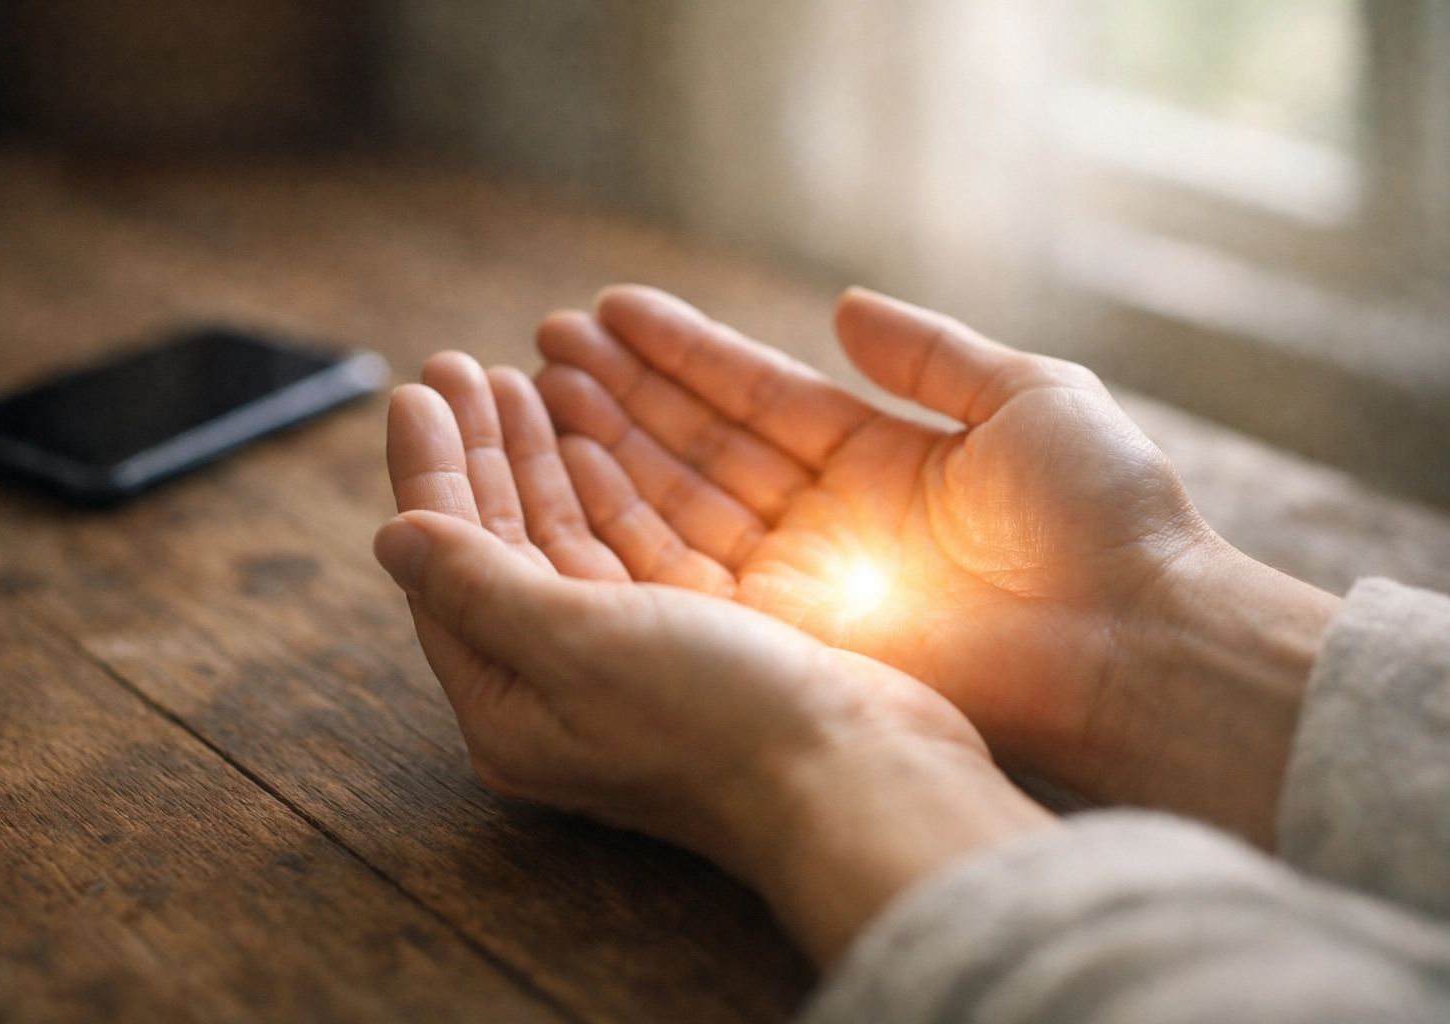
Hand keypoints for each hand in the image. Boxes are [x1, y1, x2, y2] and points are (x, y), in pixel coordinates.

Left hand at [374, 353, 1053, 964]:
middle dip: (478, 453)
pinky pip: (619, 548)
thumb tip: (394, 537)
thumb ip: (478, 586)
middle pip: (496, 547)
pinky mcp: (683, 640)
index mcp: (509, 704)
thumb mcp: (575, 645)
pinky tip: (587, 438)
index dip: (430, 472)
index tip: (417, 390)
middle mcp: (555, 687)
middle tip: (459, 366)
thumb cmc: (715, 720)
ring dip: (534, 459)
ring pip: (558, 539)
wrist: (855, 775)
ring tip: (515, 382)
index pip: (445, 568)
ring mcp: (622, 663)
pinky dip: (600, 487)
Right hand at [534, 286, 1341, 845]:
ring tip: (536, 388)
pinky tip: (570, 469)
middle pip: (702, 446)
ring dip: (610, 447)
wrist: (1138, 642)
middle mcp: (827, 519)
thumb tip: (843, 306)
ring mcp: (805, 579)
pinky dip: (630, 522)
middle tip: (543, 345)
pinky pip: (693, 573)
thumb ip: (930, 353)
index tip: (609, 310)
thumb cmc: (1103, 514)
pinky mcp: (794, 636)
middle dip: (623, 395)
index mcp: (879, 458)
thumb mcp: (1029, 395)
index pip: (756, 396)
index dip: (682, 353)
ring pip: (682, 503)